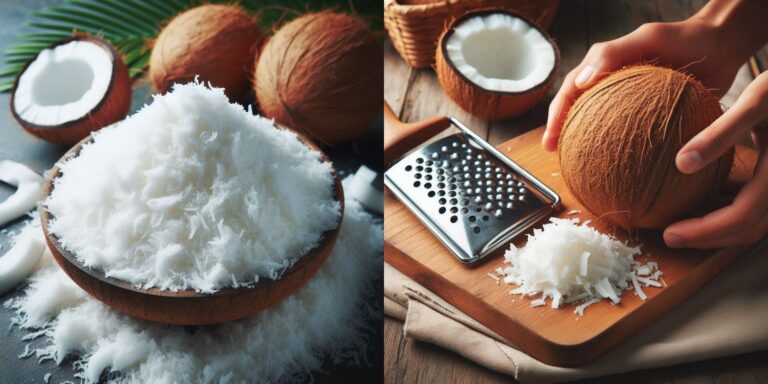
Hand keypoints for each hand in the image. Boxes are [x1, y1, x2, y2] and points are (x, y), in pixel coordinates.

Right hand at [542, 19, 741, 151]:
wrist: (722, 46)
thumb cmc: (684, 37)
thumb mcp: (647, 38)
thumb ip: (613, 53)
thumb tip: (580, 82)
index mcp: (604, 67)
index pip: (570, 91)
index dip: (556, 115)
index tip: (550, 140)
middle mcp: (612, 85)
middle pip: (578, 111)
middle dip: (562, 133)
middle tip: (555, 155)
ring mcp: (630, 102)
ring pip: (600, 125)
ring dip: (587, 144)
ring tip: (579, 167)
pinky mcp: (651, 115)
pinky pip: (631, 135)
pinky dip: (623, 151)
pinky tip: (623, 169)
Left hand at [664, 71, 767, 247]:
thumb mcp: (756, 101)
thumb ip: (721, 133)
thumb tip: (681, 163)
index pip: (743, 215)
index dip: (706, 231)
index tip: (669, 233)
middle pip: (750, 228)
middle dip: (709, 238)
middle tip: (669, 237)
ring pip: (758, 223)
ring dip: (720, 230)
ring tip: (683, 227)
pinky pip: (759, 208)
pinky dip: (732, 213)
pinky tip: (706, 205)